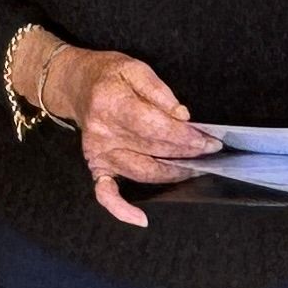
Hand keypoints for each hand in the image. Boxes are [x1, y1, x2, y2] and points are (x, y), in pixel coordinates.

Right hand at [40, 43, 212, 227]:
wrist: (77, 84)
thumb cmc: (108, 75)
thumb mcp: (134, 68)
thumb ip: (158, 91)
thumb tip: (181, 116)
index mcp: (112, 104)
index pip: (156, 127)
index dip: (186, 137)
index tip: (209, 141)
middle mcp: (103, 133)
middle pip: (153, 151)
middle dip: (187, 153)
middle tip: (211, 152)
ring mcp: (98, 153)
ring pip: (141, 173)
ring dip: (171, 174)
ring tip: (195, 169)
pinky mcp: (96, 165)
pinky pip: (106, 193)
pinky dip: (121, 209)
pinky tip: (140, 219)